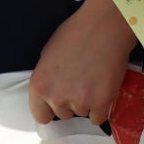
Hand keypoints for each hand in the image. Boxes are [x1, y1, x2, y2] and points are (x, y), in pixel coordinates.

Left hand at [29, 0, 137, 125]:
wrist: (104, 26)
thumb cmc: (76, 32)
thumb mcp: (49, 53)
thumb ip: (47, 77)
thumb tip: (51, 89)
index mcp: (39, 85)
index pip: (40, 115)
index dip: (49, 108)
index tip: (58, 101)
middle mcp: (56, 97)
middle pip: (63, 113)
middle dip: (71, 101)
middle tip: (81, 81)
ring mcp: (79, 102)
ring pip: (82, 113)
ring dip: (88, 102)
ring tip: (94, 78)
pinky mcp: (101, 104)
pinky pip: (98, 117)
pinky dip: (102, 107)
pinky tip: (103, 88)